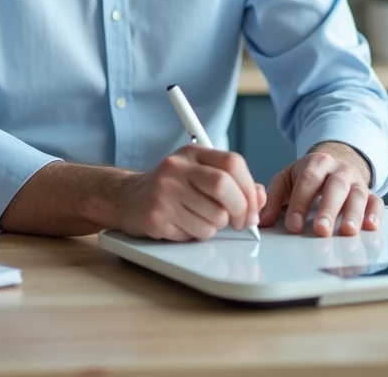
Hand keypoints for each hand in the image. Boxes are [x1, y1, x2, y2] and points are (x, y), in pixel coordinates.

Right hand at [116, 145, 266, 240]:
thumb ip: (232, 182)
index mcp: (192, 153)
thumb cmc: (169, 187)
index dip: (249, 189)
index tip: (251, 207)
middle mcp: (177, 168)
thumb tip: (260, 196)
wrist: (126, 198)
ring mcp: (165, 191)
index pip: (233, 163)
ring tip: (202, 219)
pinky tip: (185, 224)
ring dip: (217, 225)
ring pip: (214, 216)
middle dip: (239, 210)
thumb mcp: (199, 174)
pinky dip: (199, 234)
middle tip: (239, 221)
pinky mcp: (157, 215)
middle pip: (223, 187)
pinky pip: (196, 232)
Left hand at [259, 142, 383, 237]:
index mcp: (316, 163)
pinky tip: (370, 226)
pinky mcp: (370, 194)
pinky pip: (377, 202)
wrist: (337, 161)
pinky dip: (375, 214)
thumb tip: (262, 220)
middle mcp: (339, 170)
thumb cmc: (308, 175)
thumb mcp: (287, 179)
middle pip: (335, 187)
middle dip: (328, 209)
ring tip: (347, 232)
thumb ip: (273, 198)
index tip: (293, 225)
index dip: (300, 203)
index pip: (307, 180)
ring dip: (353, 214)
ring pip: (358, 195)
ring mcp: (357, 182)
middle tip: (321, 230)